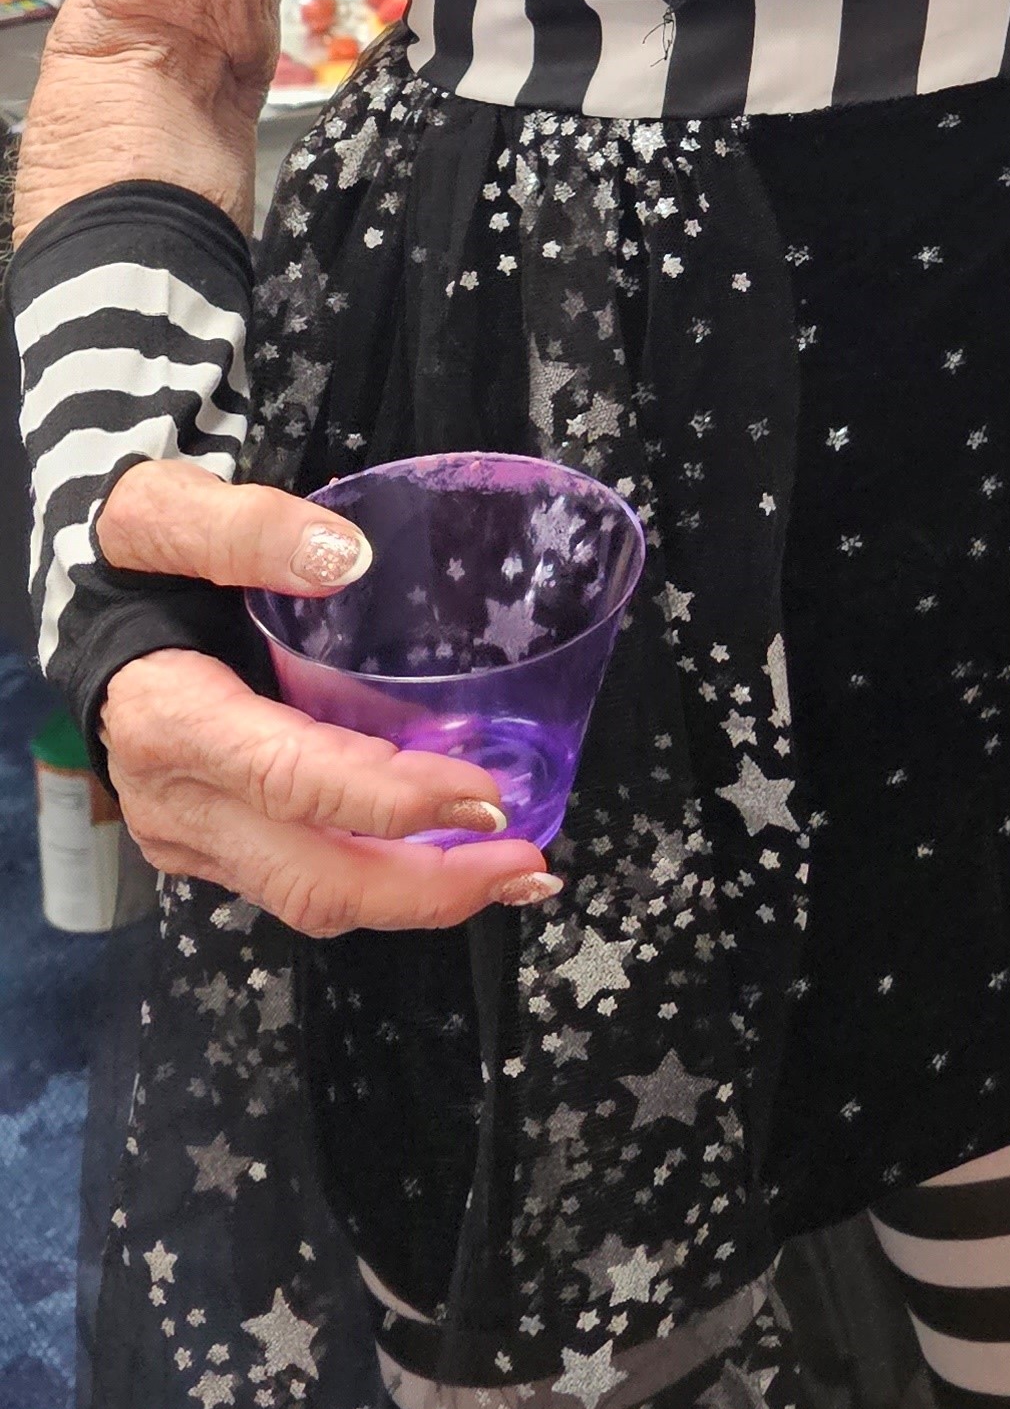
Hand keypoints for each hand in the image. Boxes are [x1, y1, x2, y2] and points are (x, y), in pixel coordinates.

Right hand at [91, 458, 558, 931]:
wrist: (84, 610)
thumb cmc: (132, 563)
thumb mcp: (163, 512)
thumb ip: (244, 526)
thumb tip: (343, 557)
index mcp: (172, 719)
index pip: (293, 780)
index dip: (391, 800)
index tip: (483, 795)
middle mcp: (179, 800)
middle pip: (311, 876)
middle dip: (426, 886)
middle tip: (526, 864)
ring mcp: (194, 835)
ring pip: (311, 895)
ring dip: (417, 896)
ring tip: (513, 871)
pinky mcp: (215, 844)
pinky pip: (304, 879)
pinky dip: (384, 879)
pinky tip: (451, 858)